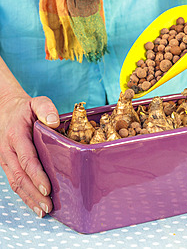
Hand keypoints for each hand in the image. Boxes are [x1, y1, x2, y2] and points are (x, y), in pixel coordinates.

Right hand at [0, 92, 59, 216]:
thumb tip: (54, 122)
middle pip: (20, 176)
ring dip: (29, 198)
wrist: (6, 109)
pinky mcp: (7, 164)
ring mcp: (6, 159)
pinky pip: (14, 182)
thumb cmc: (24, 108)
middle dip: (34, 193)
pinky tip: (34, 205)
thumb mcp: (36, 102)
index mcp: (16, 135)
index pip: (26, 158)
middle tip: (48, 206)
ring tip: (43, 211)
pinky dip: (24, 195)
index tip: (47, 188)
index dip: (36, 175)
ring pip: (15, 183)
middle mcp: (8, 150)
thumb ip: (46, 108)